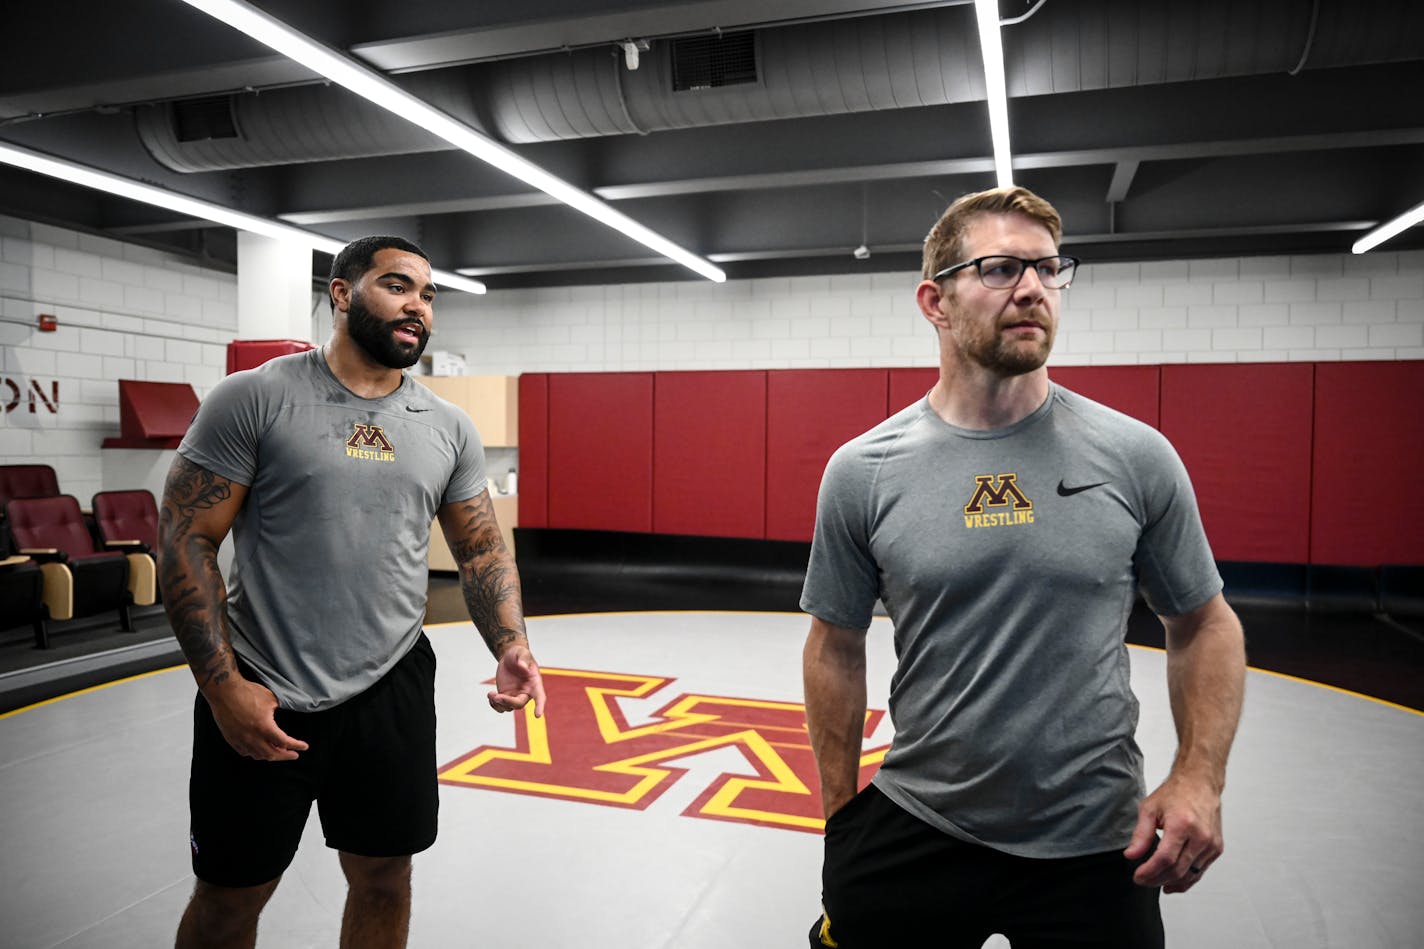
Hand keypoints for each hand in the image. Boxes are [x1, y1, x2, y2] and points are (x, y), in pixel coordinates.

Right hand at [205, 677, 307, 760]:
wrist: (224, 691)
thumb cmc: (247, 692)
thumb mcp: (271, 699)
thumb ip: (280, 709)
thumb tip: (286, 712)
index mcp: (264, 727)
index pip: (284, 742)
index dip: (296, 745)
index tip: (304, 747)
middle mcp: (252, 737)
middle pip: (272, 754)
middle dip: (285, 756)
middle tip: (294, 755)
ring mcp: (240, 739)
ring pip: (258, 755)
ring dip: (270, 756)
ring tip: (278, 753)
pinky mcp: (231, 738)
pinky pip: (244, 752)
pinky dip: (254, 753)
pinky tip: (258, 751)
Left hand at [488, 645, 544, 717]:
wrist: (510, 657)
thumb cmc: (519, 654)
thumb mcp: (522, 652)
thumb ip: (523, 659)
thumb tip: (522, 667)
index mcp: (534, 683)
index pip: (540, 696)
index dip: (539, 706)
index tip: (537, 715)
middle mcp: (526, 692)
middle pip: (519, 704)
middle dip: (508, 702)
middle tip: (497, 696)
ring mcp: (515, 695)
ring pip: (508, 708)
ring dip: (498, 704)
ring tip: (491, 694)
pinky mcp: (505, 696)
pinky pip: (501, 706)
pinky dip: (494, 704)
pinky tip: (490, 695)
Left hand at [1124, 772, 1223, 893]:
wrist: (1200, 783)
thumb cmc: (1176, 793)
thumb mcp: (1150, 808)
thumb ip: (1141, 834)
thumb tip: (1131, 856)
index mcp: (1182, 825)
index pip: (1165, 859)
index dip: (1149, 872)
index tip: (1137, 877)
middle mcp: (1200, 836)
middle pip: (1177, 870)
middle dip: (1157, 880)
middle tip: (1143, 880)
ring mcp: (1211, 844)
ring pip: (1189, 875)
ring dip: (1170, 882)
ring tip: (1154, 882)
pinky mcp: (1216, 849)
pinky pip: (1200, 871)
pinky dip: (1185, 880)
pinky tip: (1172, 882)